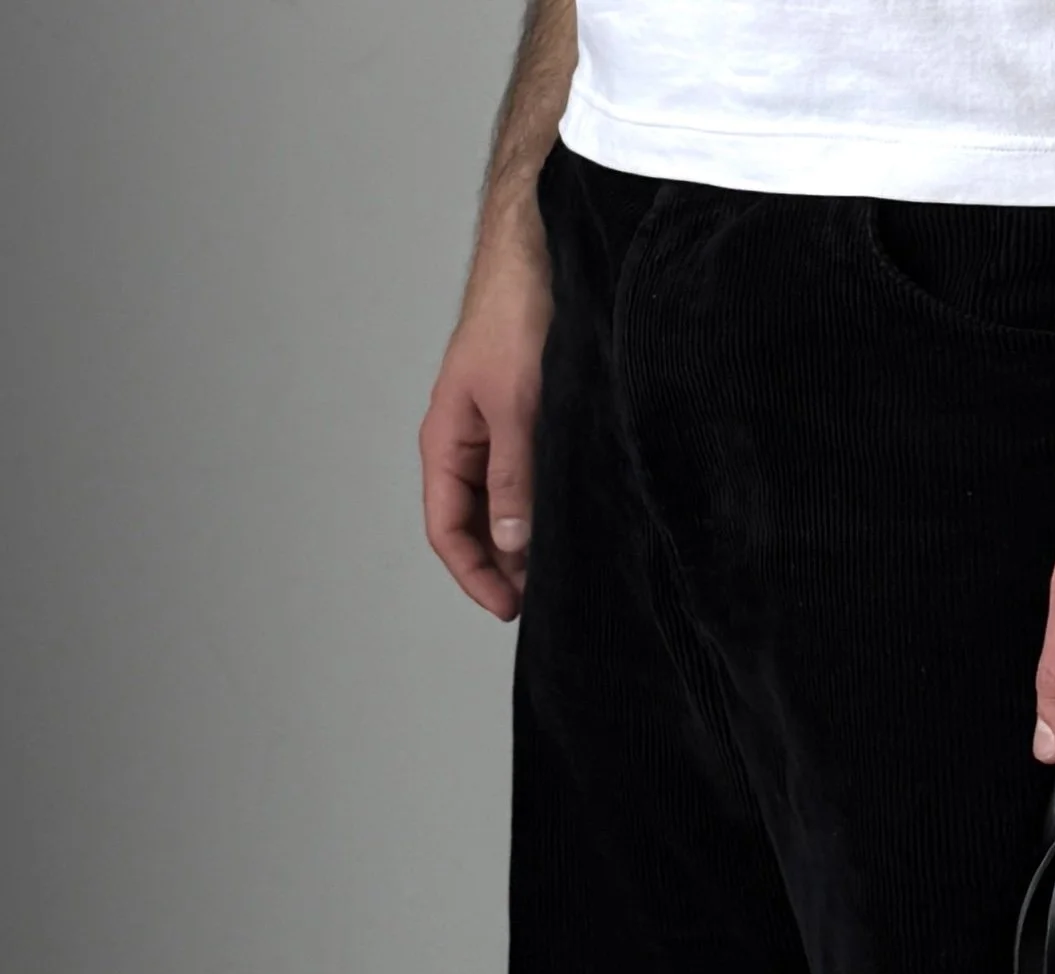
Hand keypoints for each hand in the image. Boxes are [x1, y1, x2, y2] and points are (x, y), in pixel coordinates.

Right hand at [419, 237, 552, 620]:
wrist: (541, 251)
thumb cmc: (515, 313)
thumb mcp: (518, 406)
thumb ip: (514, 477)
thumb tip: (514, 543)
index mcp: (446, 442)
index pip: (446, 530)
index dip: (475, 576)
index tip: (512, 608)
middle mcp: (468, 443)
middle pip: (475, 526)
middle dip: (505, 566)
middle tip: (548, 597)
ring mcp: (499, 433)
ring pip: (505, 505)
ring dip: (528, 537)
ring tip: (565, 565)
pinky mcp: (529, 419)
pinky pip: (530, 477)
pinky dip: (546, 505)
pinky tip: (575, 518)